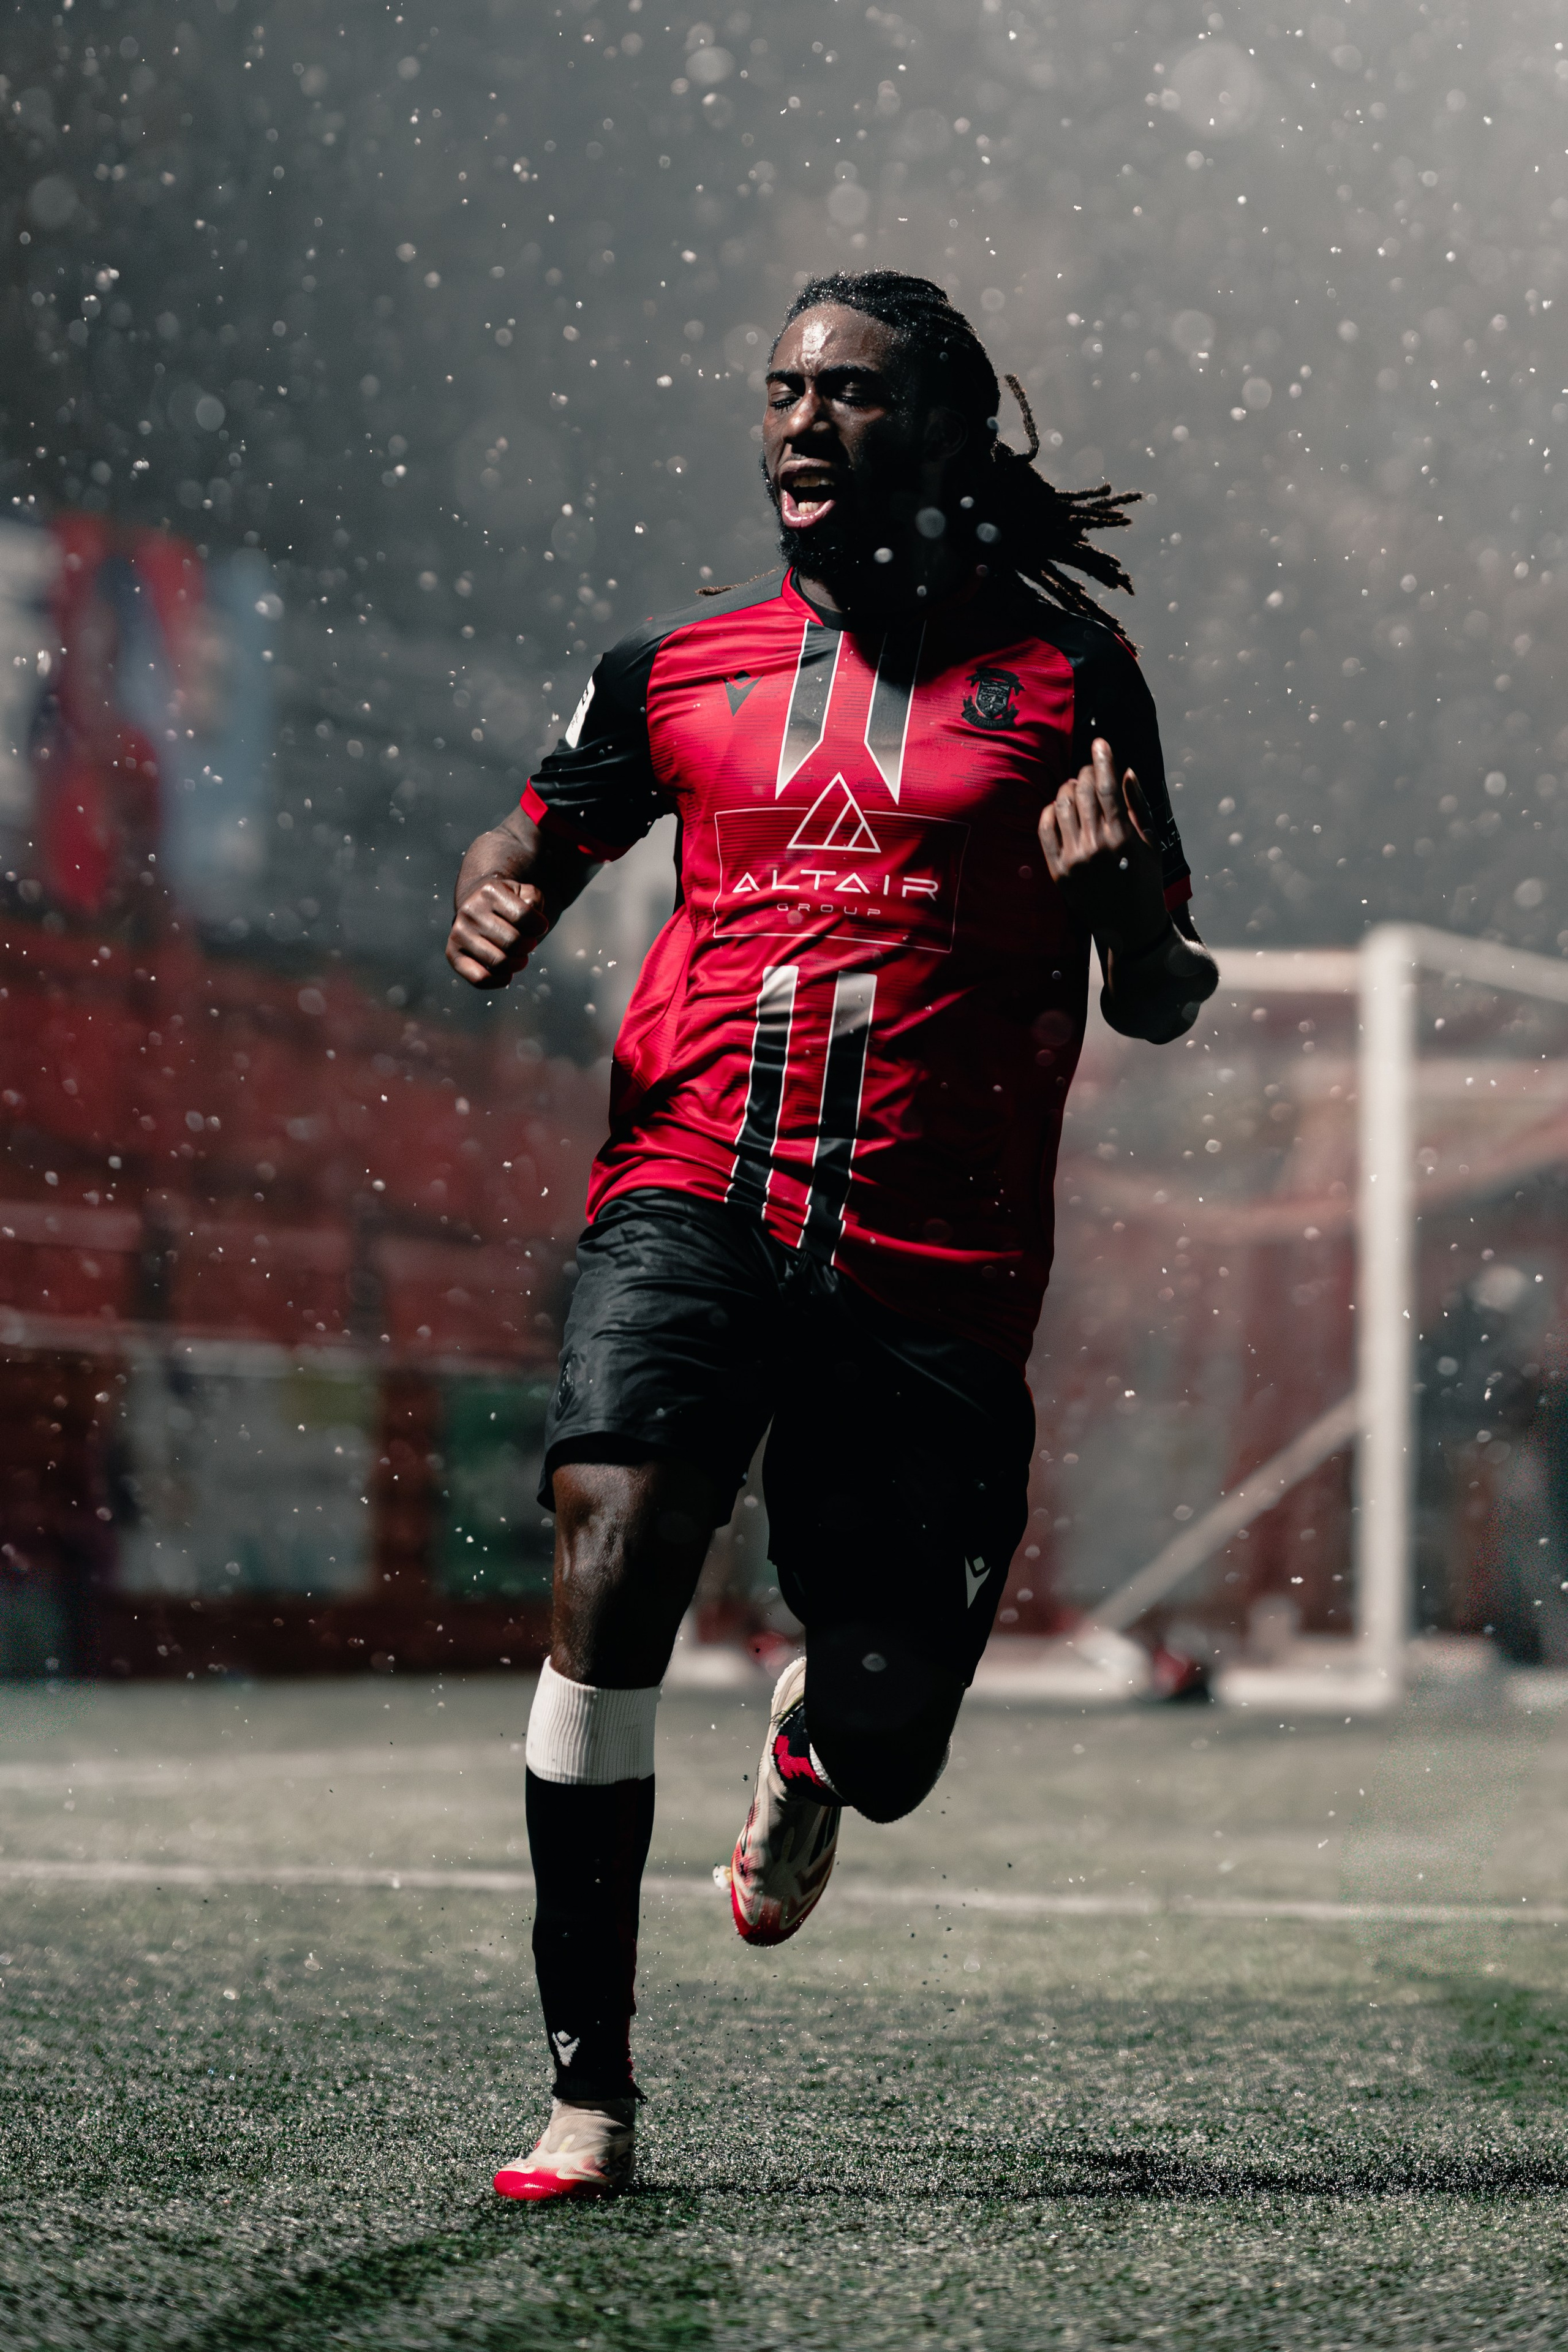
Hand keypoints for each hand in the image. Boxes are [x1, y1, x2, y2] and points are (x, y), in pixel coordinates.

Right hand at [445, 873, 548, 989]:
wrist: (478, 907)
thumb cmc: (508, 904)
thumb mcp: (524, 893)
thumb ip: (534, 899)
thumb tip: (534, 919)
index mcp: (490, 892)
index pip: (524, 916)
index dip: (539, 926)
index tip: (540, 927)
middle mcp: (470, 910)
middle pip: (513, 941)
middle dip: (528, 946)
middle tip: (528, 945)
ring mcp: (459, 933)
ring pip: (499, 962)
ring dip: (517, 964)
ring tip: (519, 958)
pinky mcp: (453, 954)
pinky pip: (479, 979)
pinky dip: (498, 981)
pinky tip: (507, 975)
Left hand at [1037, 737, 1168, 955]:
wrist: (1128, 927)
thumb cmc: (1144, 881)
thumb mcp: (1151, 843)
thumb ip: (1137, 806)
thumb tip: (1125, 771)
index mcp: (1122, 838)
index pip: (1107, 787)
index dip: (1102, 760)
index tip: (1100, 743)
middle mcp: (1095, 846)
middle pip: (1083, 792)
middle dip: (1086, 772)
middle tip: (1091, 769)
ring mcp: (1074, 860)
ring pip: (1062, 806)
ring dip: (1068, 788)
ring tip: (1077, 788)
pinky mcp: (1058, 871)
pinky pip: (1045, 830)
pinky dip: (1050, 811)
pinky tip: (1059, 807)